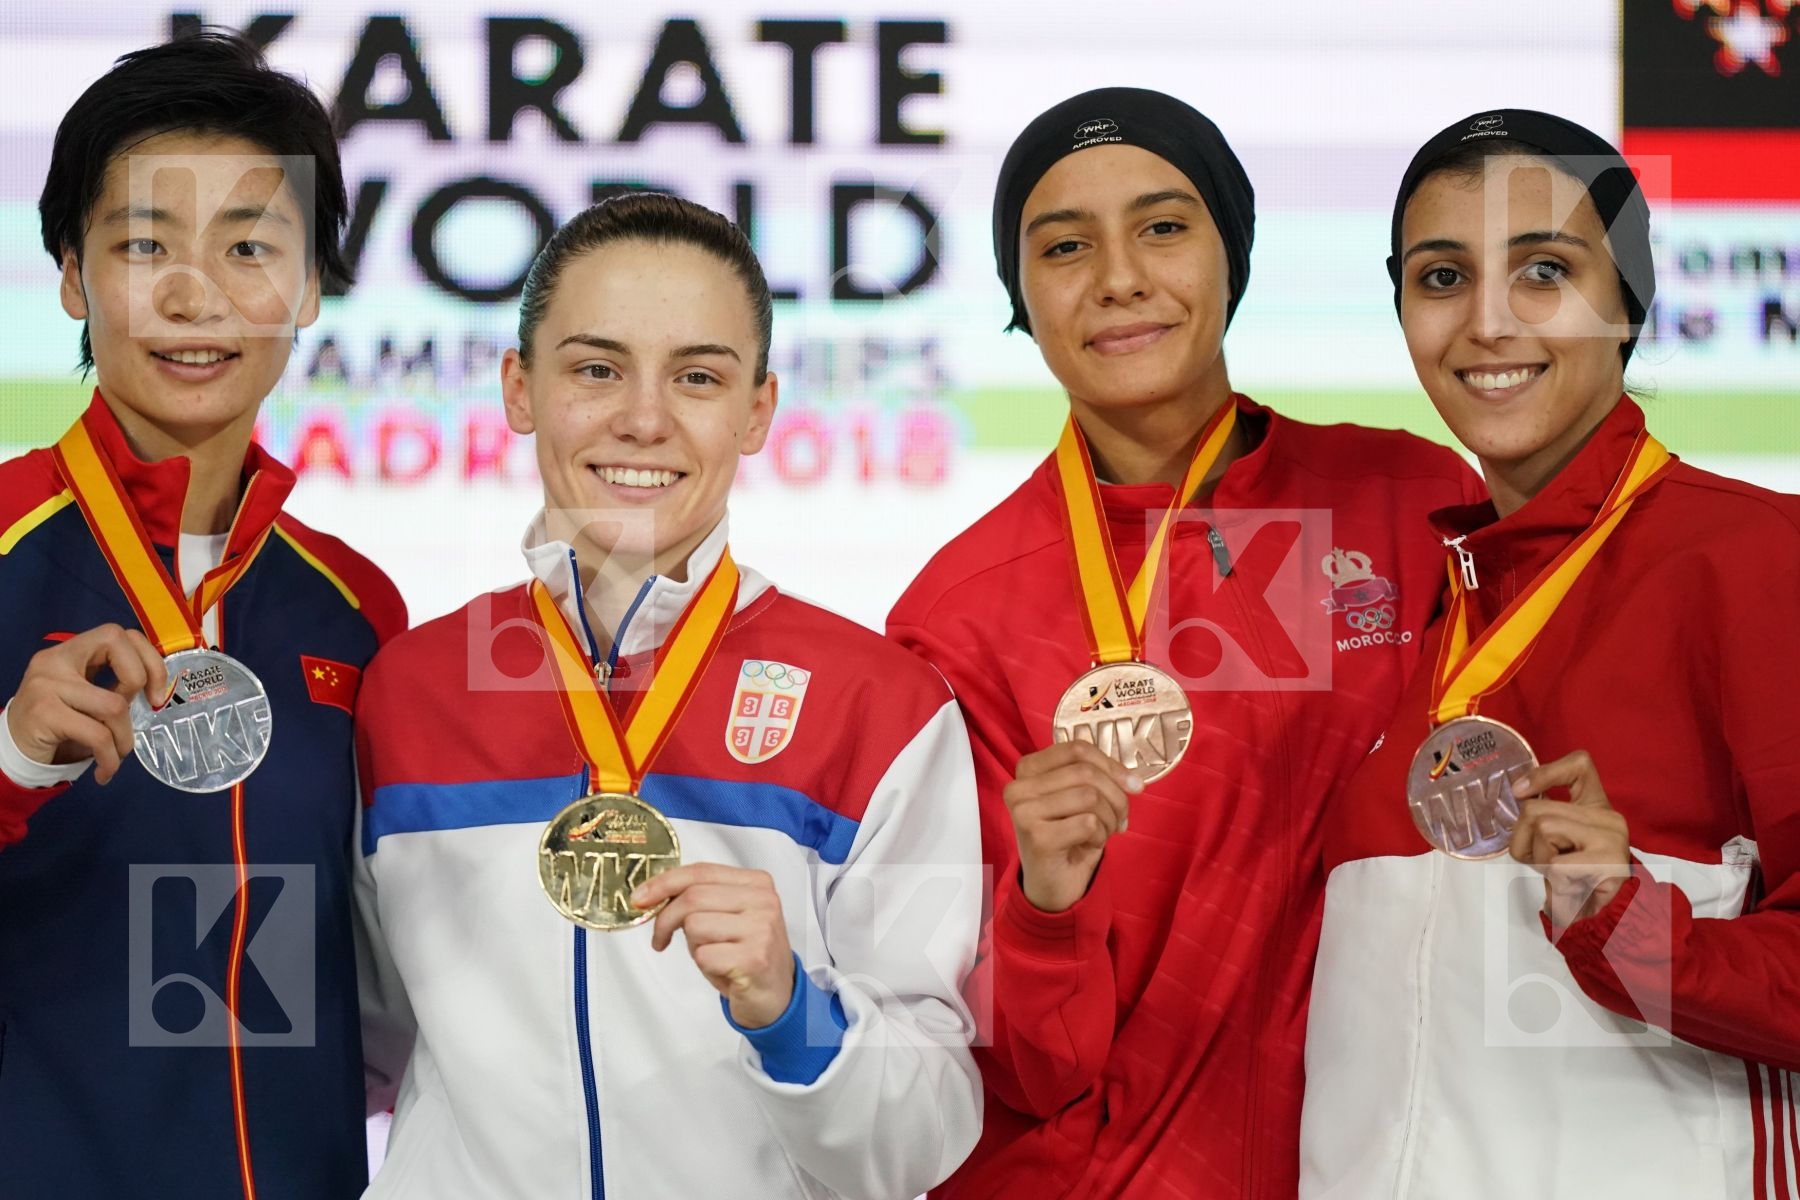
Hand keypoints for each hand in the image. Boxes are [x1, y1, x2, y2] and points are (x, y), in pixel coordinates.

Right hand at [5, 625, 165, 784]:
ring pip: (113, 704)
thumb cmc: (58, 724)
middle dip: (143, 680)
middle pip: (117, 647)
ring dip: (125, 737)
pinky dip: (110, 757)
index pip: (119, 633)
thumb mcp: (86, 697)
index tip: (156, 691)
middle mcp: (55, 660)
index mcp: (70, 651)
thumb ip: (114, 685)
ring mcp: (47, 685)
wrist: (12, 751)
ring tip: (118, 753)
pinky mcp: (44, 713)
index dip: (148, 657)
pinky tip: (106, 770)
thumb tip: (156, 692)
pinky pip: (98, 735)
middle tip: (146, 711)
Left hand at [634, 863, 795, 1028]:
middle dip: (666, 920)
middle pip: (693, 897)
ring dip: (693, 946)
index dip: (664, 883)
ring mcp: (761, 929)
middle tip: (660, 938)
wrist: (776, 995)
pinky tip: (723, 970)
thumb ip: (700, 898)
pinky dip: (704, 965)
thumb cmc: (746, 955)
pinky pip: (704, 956)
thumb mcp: (727, 916)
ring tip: (712, 955)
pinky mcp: (755, 958)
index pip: (701, 871)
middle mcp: (763, 901)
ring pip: (695, 926)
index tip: (640, 897)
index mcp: (756, 883)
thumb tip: (651, 894)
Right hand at [1005, 741, 1142, 913]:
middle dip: (1116, 796)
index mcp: (1027, 769)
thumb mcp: (1080, 797)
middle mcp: (1018, 787)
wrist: (1052, 884)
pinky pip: (1089, 823)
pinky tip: (1089, 846)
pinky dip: (1100, 836)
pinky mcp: (1036, 837)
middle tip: (1121, 818)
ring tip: (1103, 833)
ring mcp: (1023, 812)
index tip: (1133, 785)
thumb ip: (1097, 777)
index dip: (1112, 765)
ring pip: (1090, 796)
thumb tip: (1133, 780)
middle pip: (1086, 772)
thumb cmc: (1069, 836)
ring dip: (1109, 818)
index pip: (1077, 749)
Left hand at [1508, 750, 1631, 928]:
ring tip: (1559, 874)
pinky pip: (1555, 863)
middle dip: (1523, 839)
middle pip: (1537, 808)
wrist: (1608, 923)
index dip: (1546, 771)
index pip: (1580, 765)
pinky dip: (1551, 880)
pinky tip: (1570, 888)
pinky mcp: (1608, 863)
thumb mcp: (1558, 843)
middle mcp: (1609, 818)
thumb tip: (1519, 793)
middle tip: (1542, 862)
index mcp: (1597, 807)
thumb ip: (1544, 817)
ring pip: (1543, 828)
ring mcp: (1611, 839)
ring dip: (1538, 859)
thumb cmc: (1577, 881)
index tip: (1519, 790)